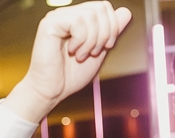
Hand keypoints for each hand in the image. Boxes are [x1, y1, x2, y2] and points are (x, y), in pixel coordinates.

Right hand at [4, 1, 131, 122]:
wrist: (52, 91)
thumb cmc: (70, 76)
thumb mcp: (99, 51)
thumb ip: (111, 32)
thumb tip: (125, 12)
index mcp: (78, 20)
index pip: (104, 7)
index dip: (112, 27)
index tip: (105, 47)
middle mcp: (67, 15)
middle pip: (100, 7)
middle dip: (104, 34)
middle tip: (93, 52)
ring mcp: (58, 17)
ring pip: (90, 15)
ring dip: (91, 40)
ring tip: (81, 55)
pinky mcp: (49, 24)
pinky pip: (77, 21)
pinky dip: (80, 40)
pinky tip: (72, 51)